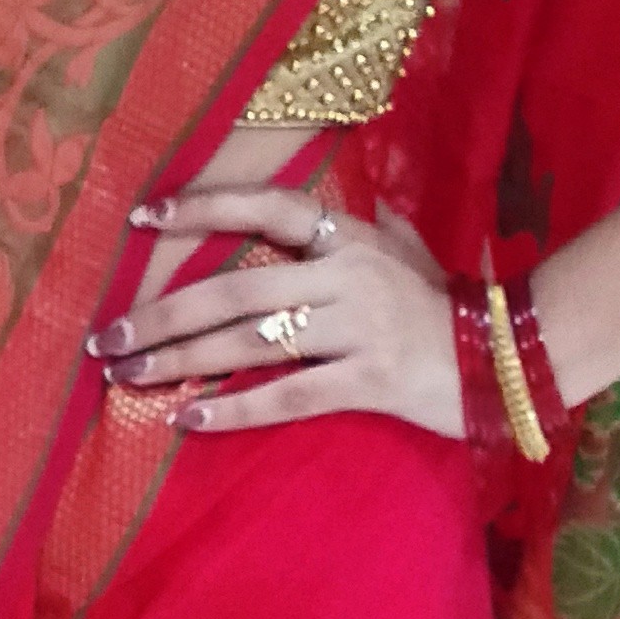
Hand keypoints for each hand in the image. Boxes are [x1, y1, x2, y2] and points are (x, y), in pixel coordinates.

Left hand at [87, 182, 461, 437]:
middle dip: (163, 312)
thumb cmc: (445, 303)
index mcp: (349, 237)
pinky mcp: (371, 382)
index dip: (203, 207)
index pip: (266, 207)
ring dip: (181, 359)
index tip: (142, 218)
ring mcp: (359, 329)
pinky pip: (289, 395)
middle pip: (237, 288)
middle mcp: (348, 275)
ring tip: (127, 374)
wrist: (513, 356)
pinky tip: (188, 417)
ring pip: (252, 342)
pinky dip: (234, 407)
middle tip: (106, 336)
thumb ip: (364, 225)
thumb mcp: (405, 249)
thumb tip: (340, 201)